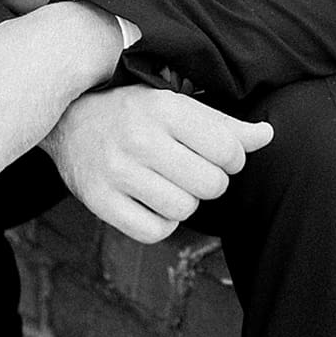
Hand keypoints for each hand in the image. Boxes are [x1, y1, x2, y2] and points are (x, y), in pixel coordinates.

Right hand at [41, 85, 273, 243]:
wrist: (68, 119)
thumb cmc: (134, 111)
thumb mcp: (177, 104)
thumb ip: (224, 123)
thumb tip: (266, 135)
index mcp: (165, 108)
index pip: (228, 149)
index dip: (233, 159)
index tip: (218, 154)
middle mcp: (140, 139)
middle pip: (211, 184)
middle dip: (211, 182)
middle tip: (194, 170)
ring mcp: (117, 172)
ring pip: (184, 210)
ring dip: (184, 202)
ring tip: (169, 184)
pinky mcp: (98, 200)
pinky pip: (153, 231)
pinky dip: (161, 223)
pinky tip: (152, 203)